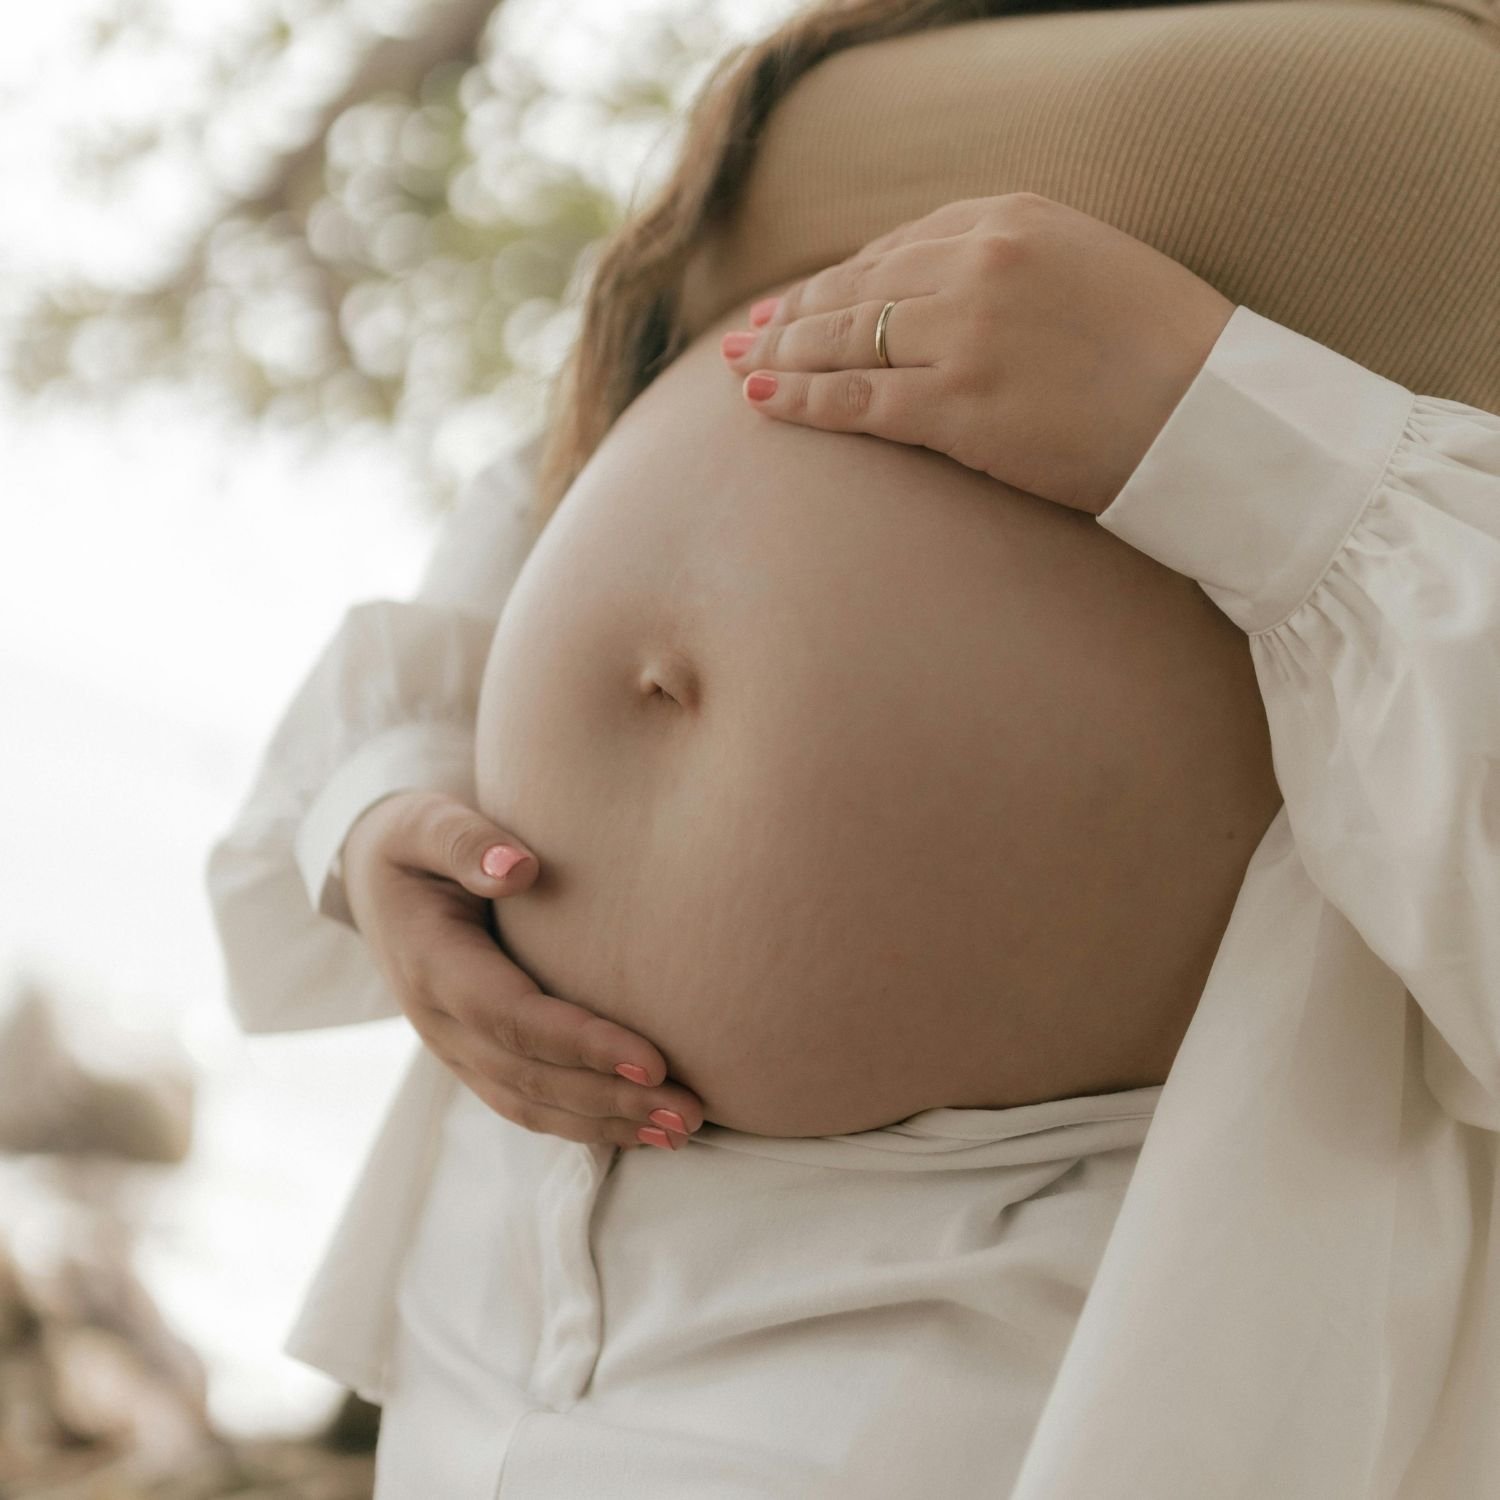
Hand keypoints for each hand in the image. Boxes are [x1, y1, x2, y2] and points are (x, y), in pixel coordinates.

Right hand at [341, 789, 701, 1150]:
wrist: (376, 876)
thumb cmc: (415, 842)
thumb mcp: (425, 823)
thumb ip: (465, 842)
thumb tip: (518, 867)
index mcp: (430, 962)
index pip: (510, 1016)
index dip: (579, 1043)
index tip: (652, 1059)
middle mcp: (438, 1020)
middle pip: (526, 1076)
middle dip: (609, 1099)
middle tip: (687, 1110)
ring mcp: (454, 1047)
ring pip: (528, 1104)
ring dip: (605, 1125)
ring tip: (679, 1130)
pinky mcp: (474, 1057)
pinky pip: (527, 1103)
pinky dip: (585, 1123)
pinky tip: (642, 1128)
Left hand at [720, 192, 1235, 516]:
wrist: (1219, 415)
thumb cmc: (1171, 355)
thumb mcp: (1091, 271)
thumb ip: (1017, 269)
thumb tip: (953, 298)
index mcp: (1012, 218)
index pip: (896, 248)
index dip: (838, 280)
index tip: (800, 301)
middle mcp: (977, 262)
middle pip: (856, 288)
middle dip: (794, 316)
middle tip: (749, 337)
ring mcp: (963, 332)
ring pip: (845, 340)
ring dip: (784, 356)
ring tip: (740, 369)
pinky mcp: (958, 403)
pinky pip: (858, 401)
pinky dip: (803, 403)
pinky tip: (763, 405)